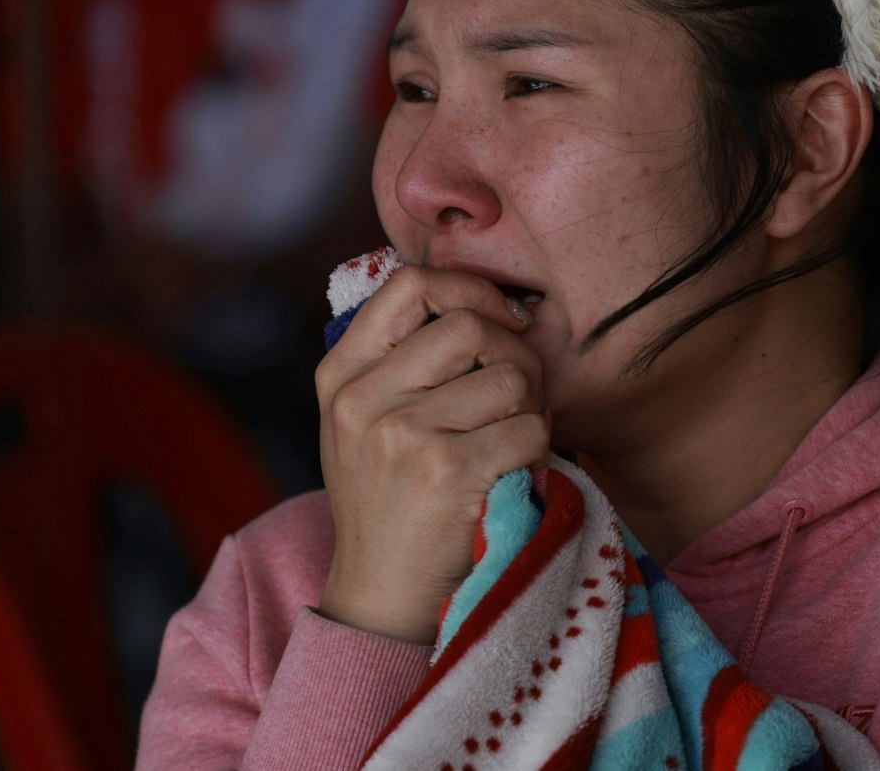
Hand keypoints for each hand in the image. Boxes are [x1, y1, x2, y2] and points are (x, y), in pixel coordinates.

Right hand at [313, 266, 548, 644]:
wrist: (380, 595)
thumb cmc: (388, 500)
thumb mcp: (363, 422)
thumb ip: (400, 361)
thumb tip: (486, 304)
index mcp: (341, 374)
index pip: (410, 284)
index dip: (469, 289)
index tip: (498, 321)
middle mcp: (363, 398)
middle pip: (470, 325)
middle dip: (514, 353)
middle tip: (521, 392)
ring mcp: (403, 435)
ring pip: (509, 378)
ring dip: (528, 409)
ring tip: (511, 440)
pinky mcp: (448, 473)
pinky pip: (528, 429)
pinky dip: (538, 450)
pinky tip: (516, 472)